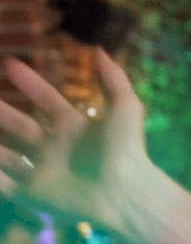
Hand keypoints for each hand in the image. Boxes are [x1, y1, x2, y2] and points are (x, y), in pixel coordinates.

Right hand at [0, 52, 155, 237]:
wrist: (123, 191)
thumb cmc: (125, 149)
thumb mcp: (125, 108)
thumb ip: (113, 79)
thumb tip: (98, 49)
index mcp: (73, 126)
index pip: (46, 100)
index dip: (30, 83)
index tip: (10, 64)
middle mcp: (54, 146)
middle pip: (19, 124)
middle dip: (0, 111)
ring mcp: (42, 169)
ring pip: (5, 154)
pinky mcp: (32, 193)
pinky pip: (2, 182)